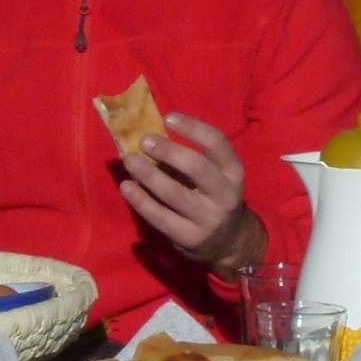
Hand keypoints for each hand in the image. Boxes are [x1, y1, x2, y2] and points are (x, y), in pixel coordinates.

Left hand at [118, 112, 266, 278]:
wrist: (228, 242)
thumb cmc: (212, 195)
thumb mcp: (214, 174)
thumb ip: (189, 157)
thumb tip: (148, 135)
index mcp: (233, 172)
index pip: (217, 143)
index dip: (193, 128)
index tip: (168, 117)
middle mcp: (226, 195)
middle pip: (197, 168)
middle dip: (168, 151)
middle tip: (144, 141)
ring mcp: (209, 219)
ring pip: (174, 193)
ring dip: (148, 174)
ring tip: (129, 160)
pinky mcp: (190, 238)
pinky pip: (160, 217)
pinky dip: (140, 200)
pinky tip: (126, 186)